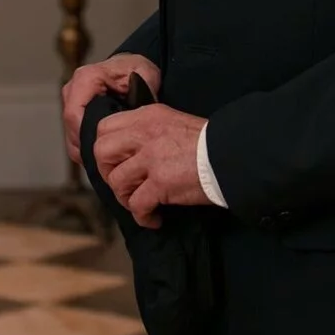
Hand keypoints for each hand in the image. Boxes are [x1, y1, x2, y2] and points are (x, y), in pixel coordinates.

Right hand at [60, 55, 160, 165]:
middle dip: (89, 147)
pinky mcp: (72, 112)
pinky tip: (105, 152)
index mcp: (86, 78)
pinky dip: (87, 148)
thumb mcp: (145, 77)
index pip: (73, 114)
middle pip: (71, 128)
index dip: (86, 136)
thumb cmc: (137, 71)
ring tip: (110, 158)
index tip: (105, 150)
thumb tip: (131, 118)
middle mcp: (72, 89)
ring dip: (87, 150)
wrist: (132, 67)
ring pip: (70, 135)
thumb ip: (140, 95)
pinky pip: (73, 137)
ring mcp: (70, 101)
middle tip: (111, 160)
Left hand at [92, 104, 208, 228]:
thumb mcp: (173, 122)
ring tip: (141, 204)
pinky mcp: (160, 183)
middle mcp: (144, 134)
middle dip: (107, 173)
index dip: (105, 149)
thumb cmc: (208, 142)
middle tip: (124, 185)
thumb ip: (148, 131)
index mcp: (146, 116)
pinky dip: (143, 216)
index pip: (104, 127)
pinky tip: (154, 218)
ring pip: (117, 181)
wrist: (233, 156)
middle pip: (102, 152)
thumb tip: (129, 151)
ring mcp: (151, 158)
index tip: (116, 163)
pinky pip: (137, 204)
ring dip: (125, 197)